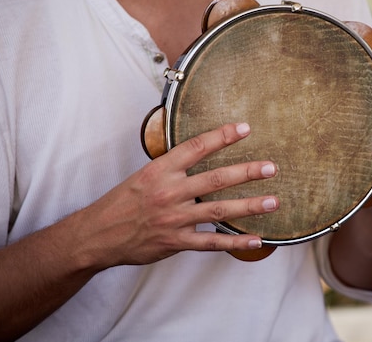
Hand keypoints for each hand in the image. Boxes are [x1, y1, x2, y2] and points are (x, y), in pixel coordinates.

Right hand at [76, 122, 278, 269]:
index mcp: (161, 170)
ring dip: (249, 206)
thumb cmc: (123, 202)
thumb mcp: (144, 175)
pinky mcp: (176, 242)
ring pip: (219, 210)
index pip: (196, 147)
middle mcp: (170, 192)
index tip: (245, 128)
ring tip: (273, 201)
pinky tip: (256, 239)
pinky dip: (235, 242)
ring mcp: (174, 218)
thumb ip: (173, 167)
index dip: (222, 136)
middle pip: (215, 179)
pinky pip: (211, 242)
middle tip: (271, 167)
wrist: (98, 234)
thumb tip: (200, 154)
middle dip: (246, 172)